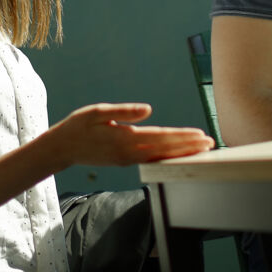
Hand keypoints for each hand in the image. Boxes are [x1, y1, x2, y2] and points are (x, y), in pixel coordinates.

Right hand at [45, 103, 214, 167]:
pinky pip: (151, 159)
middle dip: (189, 146)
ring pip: (160, 156)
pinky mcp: (124, 161)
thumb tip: (149, 110)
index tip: (200, 134)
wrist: (61, 149)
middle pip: (165, 149)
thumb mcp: (97, 112)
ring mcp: (127, 160)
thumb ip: (123, 111)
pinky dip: (167, 156)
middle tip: (210, 143)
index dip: (182, 136)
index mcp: (123, 138)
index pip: (160, 137)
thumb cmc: (78, 126)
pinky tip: (178, 153)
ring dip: (182, 153)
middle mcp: (128, 153)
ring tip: (201, 149)